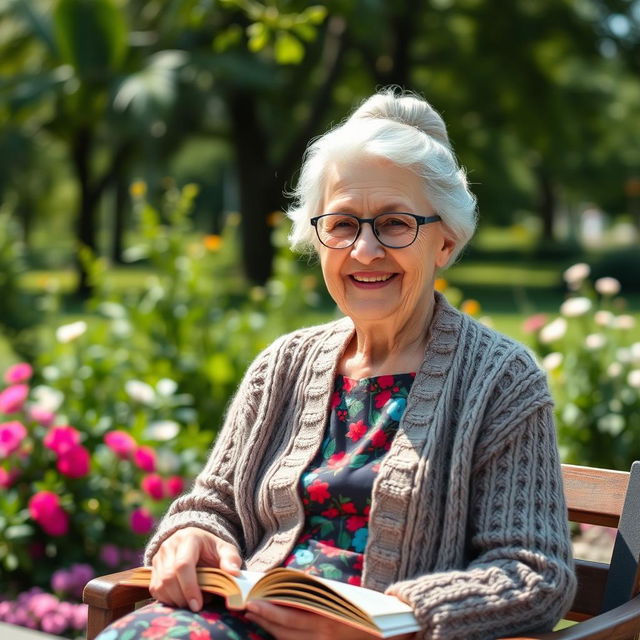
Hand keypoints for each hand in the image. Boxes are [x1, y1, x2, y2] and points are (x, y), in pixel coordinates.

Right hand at [149, 526, 240, 611]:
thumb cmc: (212, 550)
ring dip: (175, 600)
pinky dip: (167, 600)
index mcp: (189, 537)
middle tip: (197, 606)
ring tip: (192, 601)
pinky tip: (182, 599)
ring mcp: (159, 557)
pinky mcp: (152, 569)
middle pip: (169, 577)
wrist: (197, 544)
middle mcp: (169, 545)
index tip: (198, 604)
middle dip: (183, 597)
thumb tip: (234, 573)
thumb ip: (231, 559)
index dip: (189, 587)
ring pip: (160, 585)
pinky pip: (155, 590)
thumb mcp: (225, 550)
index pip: (183, 564)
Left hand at [245, 601, 416, 639]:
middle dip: (264, 618)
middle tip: (245, 606)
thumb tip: (292, 586)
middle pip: (286, 630)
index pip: (292, 616)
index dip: (271, 610)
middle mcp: (324, 636)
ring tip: (253, 615)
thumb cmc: (366, 611)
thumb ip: (320, 595)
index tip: (254, 600)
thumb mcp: (344, 599)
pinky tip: (272, 629)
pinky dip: (283, 638)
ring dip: (269, 628)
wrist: (388, 635)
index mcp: (328, 619)